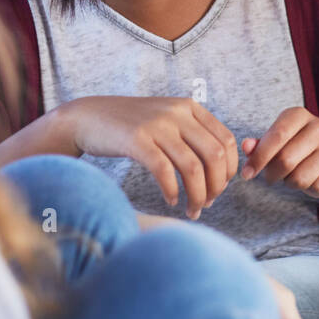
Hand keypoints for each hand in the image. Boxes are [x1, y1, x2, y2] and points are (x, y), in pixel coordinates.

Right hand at [58, 96, 237, 219]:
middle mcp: (177, 113)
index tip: (220, 187)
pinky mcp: (136, 139)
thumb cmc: (130, 127)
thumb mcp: (166, 119)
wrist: (88, 117)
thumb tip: (220, 171)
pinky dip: (172, 191)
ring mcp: (157, 125)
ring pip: (193, 167)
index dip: (230, 169)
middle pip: (215, 156)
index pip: (227, 140)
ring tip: (192, 210)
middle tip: (207, 204)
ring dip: (197, 195)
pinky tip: (171, 201)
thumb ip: (192, 135)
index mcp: (190, 107)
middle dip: (217, 186)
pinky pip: (164, 171)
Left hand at [239, 108, 318, 201]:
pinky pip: (317, 187)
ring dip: (290, 183)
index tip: (247, 174)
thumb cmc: (294, 149)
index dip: (259, 158)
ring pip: (300, 177)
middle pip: (286, 159)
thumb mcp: (275, 143)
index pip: (277, 136)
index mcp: (298, 115)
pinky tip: (311, 180)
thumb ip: (259, 145)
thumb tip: (246, 146)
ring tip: (292, 176)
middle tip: (270, 177)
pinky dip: (309, 190)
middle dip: (271, 174)